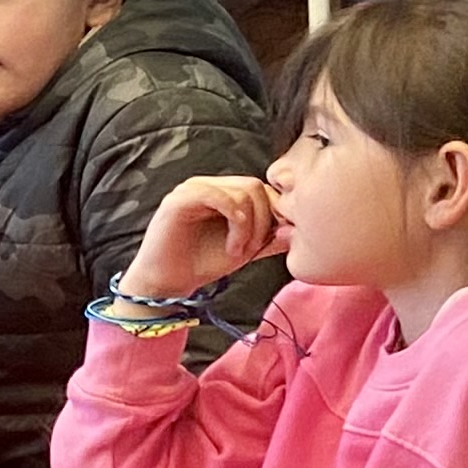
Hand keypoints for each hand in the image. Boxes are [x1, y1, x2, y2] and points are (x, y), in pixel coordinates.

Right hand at [122, 176, 280, 305]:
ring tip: (239, 251)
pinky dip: (235, 222)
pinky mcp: (180, 199)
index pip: (263, 189)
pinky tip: (232, 246)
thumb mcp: (247, 249)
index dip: (275, 213)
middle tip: (255, 249)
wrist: (168, 282)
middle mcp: (209, 185)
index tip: (273, 242)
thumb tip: (299, 230)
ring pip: (243, 192)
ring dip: (250, 227)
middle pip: (256, 187)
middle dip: (265, 221)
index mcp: (224, 193)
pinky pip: (219, 196)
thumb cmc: (203, 263)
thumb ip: (271, 238)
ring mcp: (193, 189)